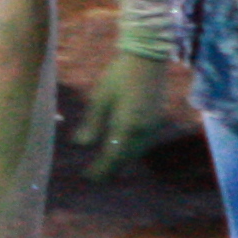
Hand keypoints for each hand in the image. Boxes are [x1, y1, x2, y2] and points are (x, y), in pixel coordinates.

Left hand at [71, 50, 183, 180]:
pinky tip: (123, 149)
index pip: (113, 156)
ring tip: (107, 167)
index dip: (101, 169)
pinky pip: (143, 142)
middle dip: (111, 168)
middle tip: (96, 177)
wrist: (147, 59)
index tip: (88, 178)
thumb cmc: (119, 75)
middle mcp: (143, 130)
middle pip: (126, 157)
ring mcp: (153, 125)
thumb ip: (92, 123)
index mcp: (128, 126)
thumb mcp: (100, 98)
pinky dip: (131, 150)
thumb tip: (81, 145)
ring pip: (137, 151)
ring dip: (122, 160)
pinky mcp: (157, 119)